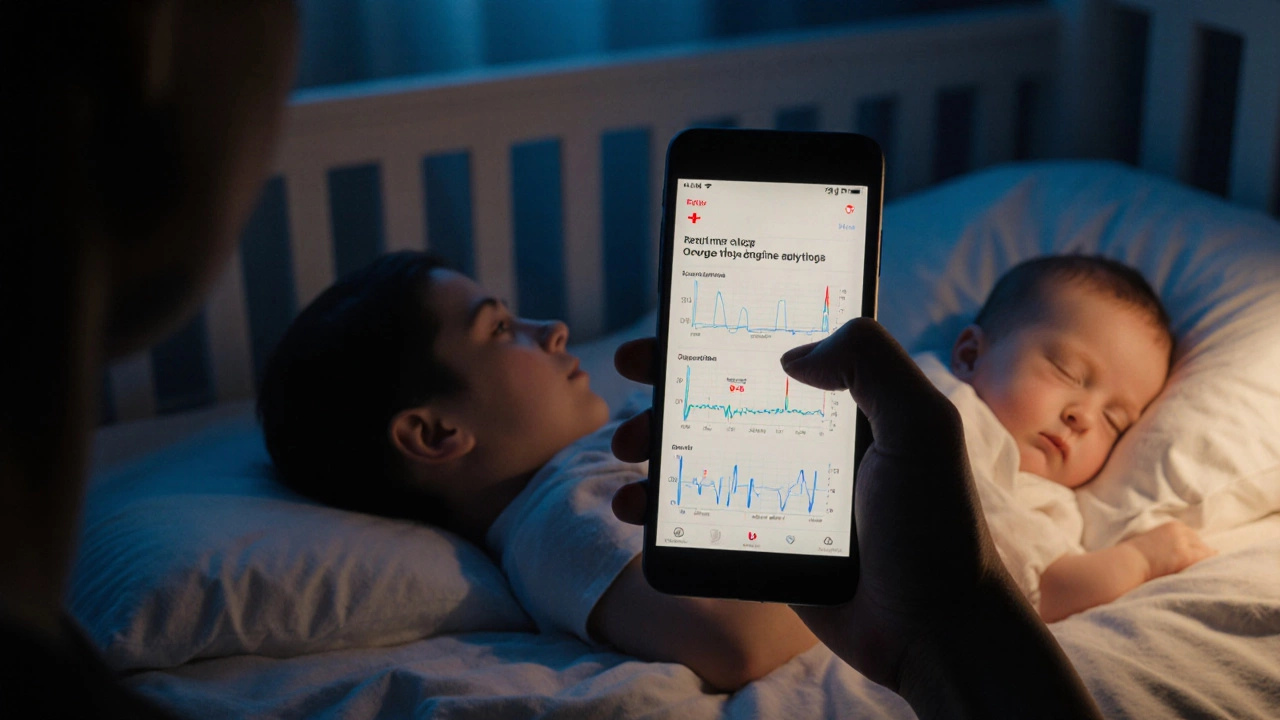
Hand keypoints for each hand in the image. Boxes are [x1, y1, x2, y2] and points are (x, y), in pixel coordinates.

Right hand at [609, 319, 1006, 690]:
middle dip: (671, 374)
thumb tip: (790, 355)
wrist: (933, 631)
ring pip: (700, 449)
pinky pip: (697, 511)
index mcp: (849, 399)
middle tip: (633, 364)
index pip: (779, 344)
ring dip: (654, 440)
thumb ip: (871, 363)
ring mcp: (780, 487)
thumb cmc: (935, 526)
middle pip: (725, 391)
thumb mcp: (920, 427)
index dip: (729, 324)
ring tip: (626, 446)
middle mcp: (808, 436)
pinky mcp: (760, 537)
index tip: (682, 311)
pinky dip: (658, 507)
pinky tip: (634, 506)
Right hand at [1123, 521, 1216, 580]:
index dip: (1193, 551)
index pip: (1194, 538)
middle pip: (1202, 545)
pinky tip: (1201, 578)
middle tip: (1195, 571)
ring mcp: (1184, 544)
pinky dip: (1206, 570)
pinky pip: (1206, 562)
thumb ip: (1172, 544)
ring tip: (1198, 576)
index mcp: (1173, 526)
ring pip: (1207, 554)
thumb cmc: (1136, 558)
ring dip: (1203, 565)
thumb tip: (1200, 553)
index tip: (1188, 562)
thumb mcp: (1155, 542)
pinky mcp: (1185, 556)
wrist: (1126, 564)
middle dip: (1200, 557)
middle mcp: (1181, 531)